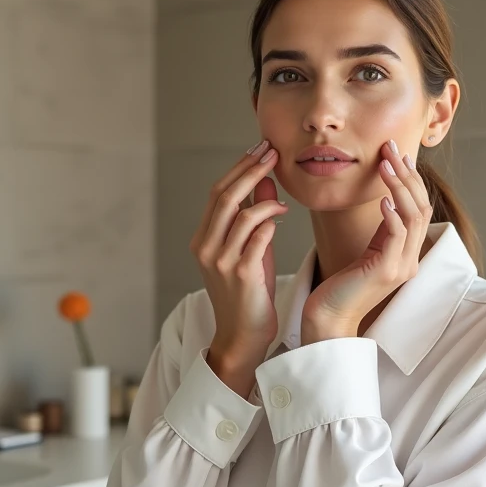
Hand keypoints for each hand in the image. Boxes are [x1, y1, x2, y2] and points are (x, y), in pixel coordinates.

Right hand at [190, 140, 288, 364]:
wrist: (242, 336)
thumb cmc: (248, 294)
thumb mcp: (250, 251)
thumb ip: (254, 219)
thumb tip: (265, 183)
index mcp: (203, 240)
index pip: (218, 194)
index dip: (239, 168)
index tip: (260, 150)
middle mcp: (206, 247)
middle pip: (225, 196)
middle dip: (250, 169)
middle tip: (271, 152)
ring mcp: (220, 260)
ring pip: (241, 213)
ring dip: (265, 196)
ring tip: (282, 190)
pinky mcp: (240, 273)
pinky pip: (257, 235)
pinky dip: (270, 220)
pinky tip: (282, 216)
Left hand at [301, 139, 431, 341]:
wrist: (328, 319)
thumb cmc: (340, 286)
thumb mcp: (366, 251)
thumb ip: (381, 230)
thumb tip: (385, 197)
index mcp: (407, 253)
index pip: (419, 207)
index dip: (410, 178)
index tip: (396, 153)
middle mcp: (410, 259)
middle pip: (421, 206)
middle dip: (407, 174)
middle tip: (392, 148)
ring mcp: (402, 266)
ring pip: (413, 216)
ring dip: (400, 186)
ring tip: (386, 163)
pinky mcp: (386, 272)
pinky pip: (397, 236)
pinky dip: (392, 214)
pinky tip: (381, 198)